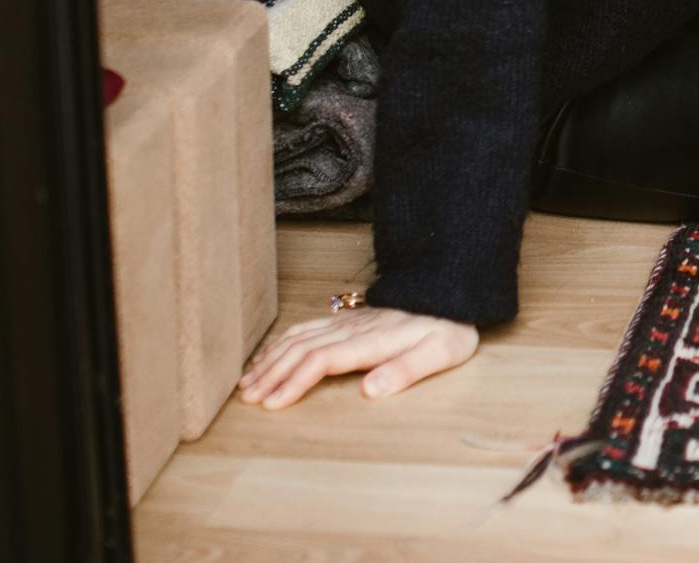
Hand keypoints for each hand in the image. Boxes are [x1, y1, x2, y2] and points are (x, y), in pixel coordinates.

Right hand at [236, 304, 478, 408]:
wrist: (452, 294)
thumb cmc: (448, 328)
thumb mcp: (440, 352)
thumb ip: (405, 371)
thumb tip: (369, 390)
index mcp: (371, 340)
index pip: (322, 361)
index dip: (294, 382)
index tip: (272, 403)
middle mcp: (353, 328)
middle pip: (302, 350)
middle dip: (271, 375)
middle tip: (247, 399)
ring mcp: (348, 321)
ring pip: (299, 337)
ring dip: (271, 359)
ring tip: (247, 381)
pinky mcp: (349, 319)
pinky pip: (307, 326)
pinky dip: (282, 341)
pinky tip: (269, 353)